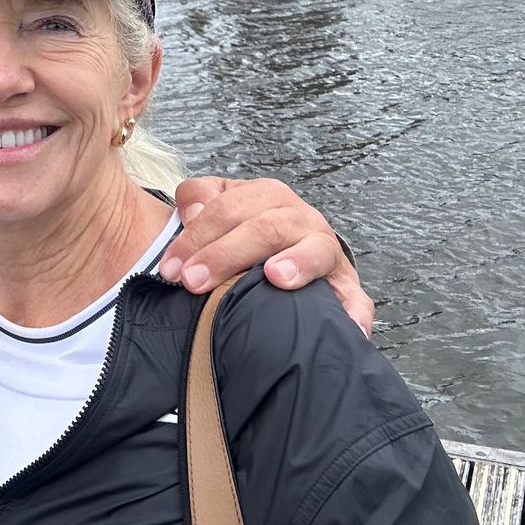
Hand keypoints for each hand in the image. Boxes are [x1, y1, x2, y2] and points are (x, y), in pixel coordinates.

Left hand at [158, 175, 374, 335]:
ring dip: (297, 263)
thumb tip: (191, 211)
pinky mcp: (347, 287)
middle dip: (226, 254)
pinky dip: (353, 312)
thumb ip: (199, 198)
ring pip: (316, 249)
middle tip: (194, 281)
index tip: (168, 268)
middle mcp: (301, 218)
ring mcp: (327, 251)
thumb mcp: (220, 205)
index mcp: (268, 197)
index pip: (227, 208)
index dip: (195, 236)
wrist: (294, 251)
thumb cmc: (246, 231)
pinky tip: (345, 328)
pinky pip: (356, 299)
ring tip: (275, 278)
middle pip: (265, 227)